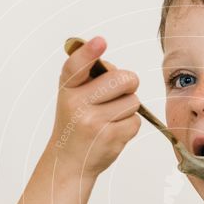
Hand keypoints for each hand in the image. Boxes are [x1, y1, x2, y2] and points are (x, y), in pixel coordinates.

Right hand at [50, 36, 141, 178]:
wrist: (68, 162)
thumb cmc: (76, 124)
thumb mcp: (73, 97)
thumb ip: (91, 78)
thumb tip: (122, 72)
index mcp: (67, 88)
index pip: (76, 66)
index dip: (89, 52)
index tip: (100, 42)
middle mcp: (77, 104)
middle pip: (123, 80)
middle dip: (129, 84)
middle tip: (119, 93)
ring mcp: (93, 122)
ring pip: (133, 102)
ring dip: (127, 109)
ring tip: (109, 118)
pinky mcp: (109, 138)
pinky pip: (135, 122)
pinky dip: (129, 126)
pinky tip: (112, 132)